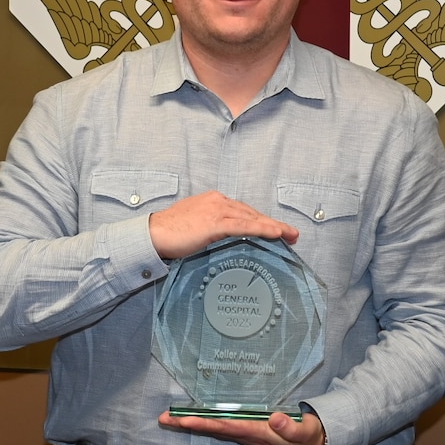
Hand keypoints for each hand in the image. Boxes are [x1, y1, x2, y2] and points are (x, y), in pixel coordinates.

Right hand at [148, 191, 298, 258]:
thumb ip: (212, 231)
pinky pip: (245, 227)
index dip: (261, 220)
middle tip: (292, 234)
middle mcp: (218, 201)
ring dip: (274, 227)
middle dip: (273, 223)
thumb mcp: (196, 228)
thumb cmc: (169, 234)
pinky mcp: (215, 223)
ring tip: (291, 236)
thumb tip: (225, 243)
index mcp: (214, 201)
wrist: (153, 233)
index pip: (243, 211)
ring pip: (253, 218)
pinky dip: (263, 230)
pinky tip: (277, 234)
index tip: (275, 229)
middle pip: (252, 213)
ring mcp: (217, 210)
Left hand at [158, 409, 325, 444]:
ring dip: (191, 423)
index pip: (226, 427)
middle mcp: (246, 434)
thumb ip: (291, 428)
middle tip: (164, 419)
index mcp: (257, 433)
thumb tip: (275, 419)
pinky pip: (220, 425)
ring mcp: (245, 433)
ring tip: (169, 418)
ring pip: (214, 427)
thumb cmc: (307, 438)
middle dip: (188, 424)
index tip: (185, 420)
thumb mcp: (305, 433)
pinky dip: (204, 421)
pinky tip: (192, 418)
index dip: (205, 423)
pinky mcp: (246, 429)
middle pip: (212, 429)